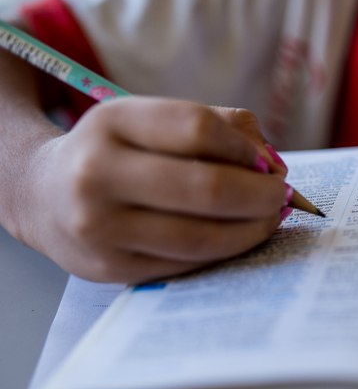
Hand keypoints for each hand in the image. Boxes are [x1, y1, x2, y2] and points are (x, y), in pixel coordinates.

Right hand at [19, 97, 290, 283]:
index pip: (199, 129)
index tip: (267, 162)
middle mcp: (98, 173)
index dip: (247, 148)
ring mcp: (100, 227)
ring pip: (203, 236)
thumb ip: (220, 127)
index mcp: (113, 122)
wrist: (43, 195)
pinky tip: (239, 238)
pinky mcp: (111, 268)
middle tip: (283, 196)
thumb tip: (271, 164)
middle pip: (209, 188)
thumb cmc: (120, 152)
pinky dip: (225, 251)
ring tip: (270, 218)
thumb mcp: (154, 120)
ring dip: (252, 229)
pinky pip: (188, 263)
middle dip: (262, 195)